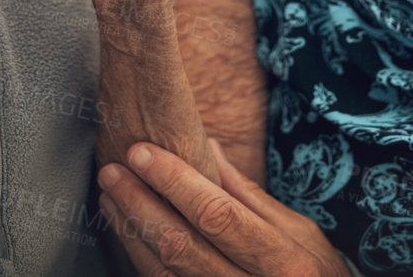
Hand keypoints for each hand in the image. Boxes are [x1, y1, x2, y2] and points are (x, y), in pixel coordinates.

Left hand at [99, 139, 350, 276]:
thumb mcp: (301, 234)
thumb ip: (251, 197)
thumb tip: (209, 147)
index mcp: (284, 263)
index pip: (217, 215)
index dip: (175, 182)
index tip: (143, 152)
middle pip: (181, 246)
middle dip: (141, 204)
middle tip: (113, 171)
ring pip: (165, 273)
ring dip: (132, 232)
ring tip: (111, 197)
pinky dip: (140, 260)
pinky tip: (127, 233)